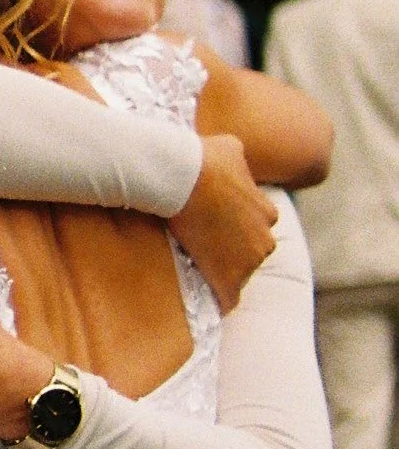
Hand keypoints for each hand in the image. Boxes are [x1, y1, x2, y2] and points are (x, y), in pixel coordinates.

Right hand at [167, 133, 276, 312]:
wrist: (180, 176)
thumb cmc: (203, 158)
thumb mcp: (232, 147)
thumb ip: (240, 162)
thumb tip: (233, 159)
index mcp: (268, 213)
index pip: (255, 227)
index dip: (233, 228)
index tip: (213, 226)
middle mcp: (265, 240)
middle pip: (249, 254)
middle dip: (230, 252)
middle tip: (201, 246)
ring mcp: (248, 262)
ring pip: (238, 275)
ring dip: (221, 273)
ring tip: (196, 269)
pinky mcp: (228, 279)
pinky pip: (227, 299)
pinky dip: (219, 300)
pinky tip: (206, 300)